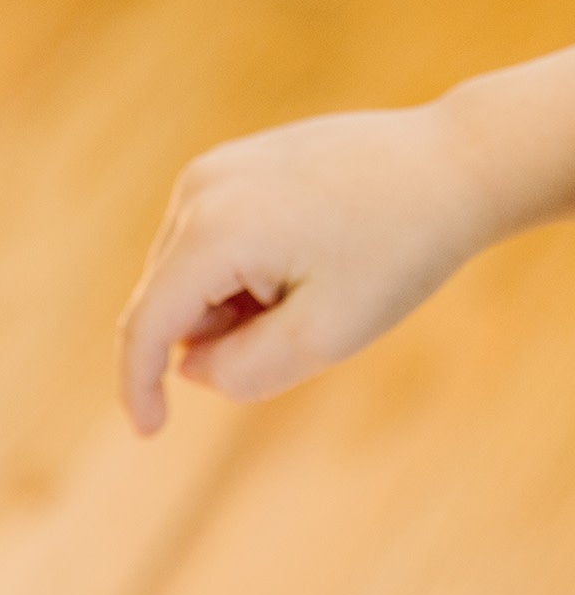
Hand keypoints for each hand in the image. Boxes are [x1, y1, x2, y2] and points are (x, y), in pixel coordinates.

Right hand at [117, 104, 492, 432]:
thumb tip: (190, 365)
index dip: (137, 388)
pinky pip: (206, 249)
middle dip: (216, 334)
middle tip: (298, 316)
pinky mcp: (230, 165)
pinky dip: (240, 273)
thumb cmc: (399, 249)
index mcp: (216, 228)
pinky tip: (300, 254)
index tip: (151, 433)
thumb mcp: (322, 339)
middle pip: (167, 304)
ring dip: (230, 304)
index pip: (146, 327)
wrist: (457, 162)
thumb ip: (239, 374)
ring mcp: (212, 170)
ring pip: (184, 280)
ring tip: (304, 280)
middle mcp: (200, 189)